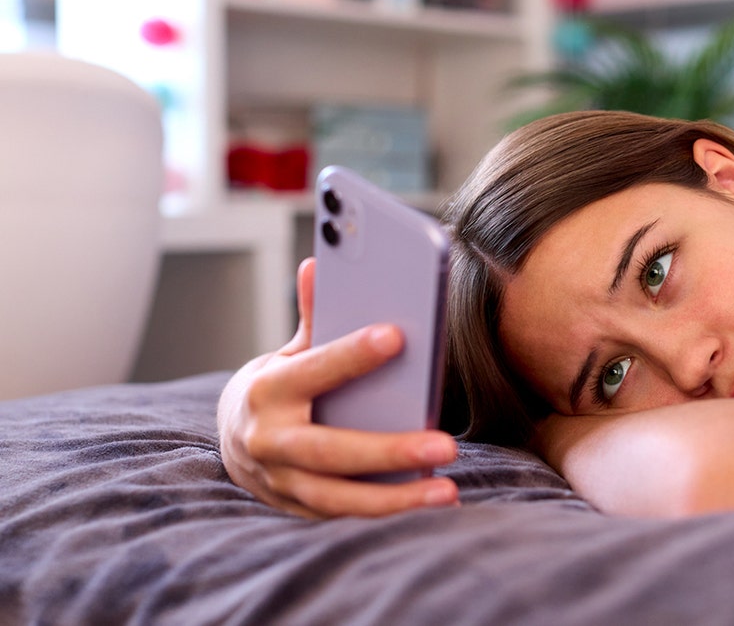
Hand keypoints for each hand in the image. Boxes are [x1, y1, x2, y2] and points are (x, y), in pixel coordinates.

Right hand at [217, 258, 459, 517]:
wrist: (236, 440)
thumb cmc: (280, 387)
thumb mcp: (290, 350)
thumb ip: (314, 316)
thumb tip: (318, 264)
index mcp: (268, 391)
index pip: (314, 370)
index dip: (351, 354)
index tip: (397, 336)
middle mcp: (270, 442)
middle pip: (332, 451)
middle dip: (389, 451)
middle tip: (446, 446)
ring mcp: (282, 483)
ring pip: (339, 499)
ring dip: (395, 499)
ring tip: (447, 490)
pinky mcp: (299, 511)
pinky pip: (345, 518)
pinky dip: (386, 515)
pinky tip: (431, 505)